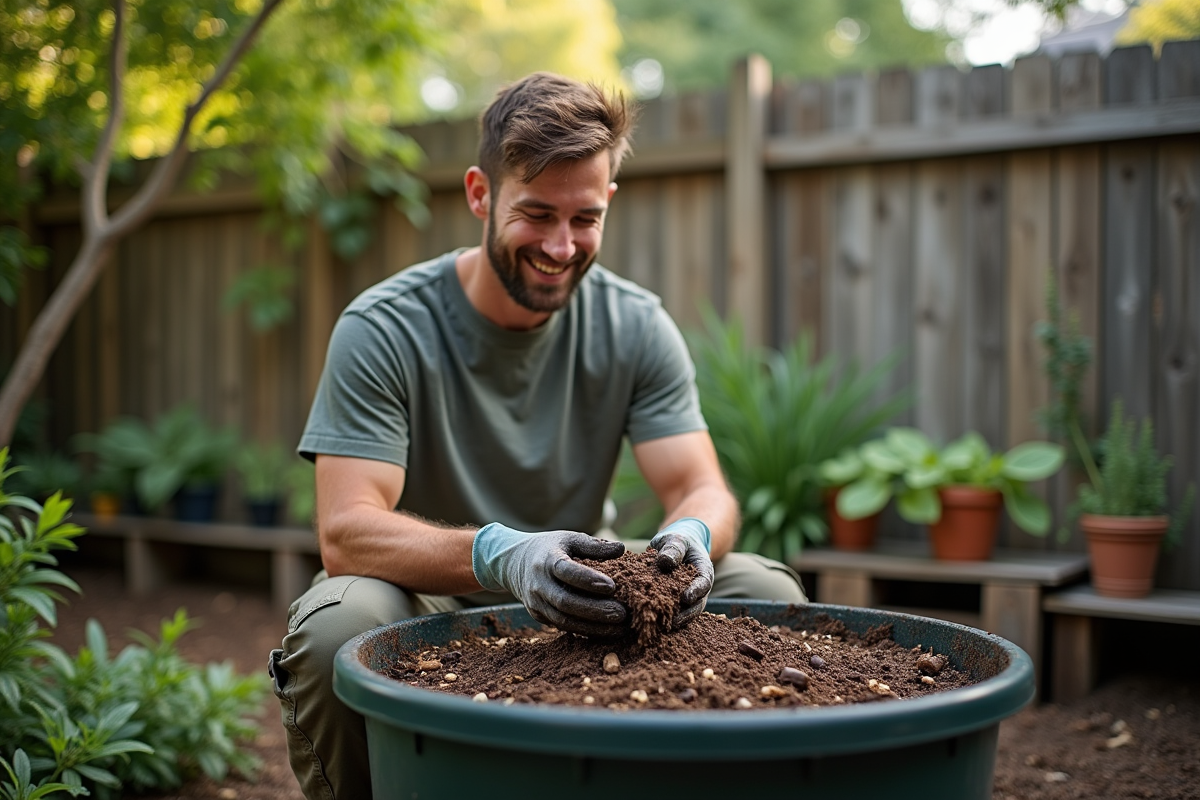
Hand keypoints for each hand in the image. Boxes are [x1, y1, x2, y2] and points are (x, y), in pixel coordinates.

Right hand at [473, 524, 627, 636]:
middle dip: (595, 610)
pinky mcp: (538, 616)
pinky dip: (585, 630)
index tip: (612, 586)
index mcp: (547, 560)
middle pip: (565, 602)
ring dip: (593, 627)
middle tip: (622, 614)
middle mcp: (539, 584)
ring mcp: (536, 603)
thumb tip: (621, 548)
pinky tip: (606, 631)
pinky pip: (562, 626)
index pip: (566, 571)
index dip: (588, 580)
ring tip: (620, 628)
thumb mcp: (569, 539)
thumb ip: (594, 545)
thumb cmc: (550, 548)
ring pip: (564, 620)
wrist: (514, 563)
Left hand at [649, 518, 713, 628]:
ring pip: (686, 612)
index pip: (704, 583)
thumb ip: (674, 549)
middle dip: (686, 613)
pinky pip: (673, 611)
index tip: (686, 598)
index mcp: (704, 570)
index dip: (696, 591)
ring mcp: (689, 596)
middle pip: (697, 604)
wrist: (677, 545)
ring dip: (675, 620)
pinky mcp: (676, 601)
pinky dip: (665, 617)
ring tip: (662, 626)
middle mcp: (699, 587)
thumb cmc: (679, 541)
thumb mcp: (677, 540)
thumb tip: (665, 561)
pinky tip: (653, 622)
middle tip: (673, 621)